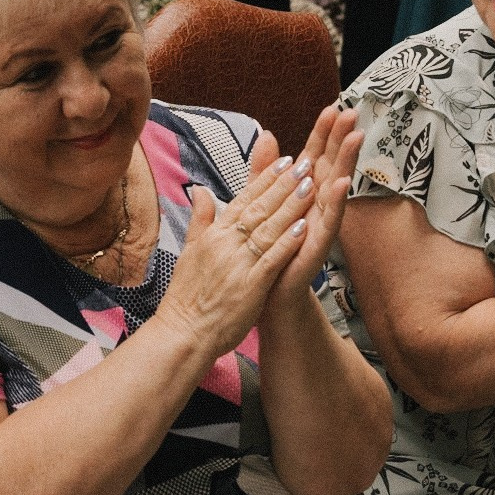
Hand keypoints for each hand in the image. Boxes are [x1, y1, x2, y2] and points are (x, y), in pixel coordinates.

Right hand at [155, 146, 321, 361]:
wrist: (183, 333)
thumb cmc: (188, 297)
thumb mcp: (190, 251)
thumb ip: (200, 219)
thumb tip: (202, 191)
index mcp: (214, 234)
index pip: (244, 199)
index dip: (266, 179)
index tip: (286, 161)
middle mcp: (225, 244)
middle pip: (259, 208)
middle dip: (284, 184)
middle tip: (306, 163)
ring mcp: (237, 264)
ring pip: (268, 229)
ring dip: (290, 206)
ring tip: (310, 186)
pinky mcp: (249, 286)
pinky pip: (271, 260)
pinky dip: (287, 242)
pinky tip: (303, 227)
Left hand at [264, 106, 361, 311]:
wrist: (266, 294)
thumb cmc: (268, 248)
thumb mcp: (261, 201)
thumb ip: (264, 169)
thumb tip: (266, 133)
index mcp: (301, 192)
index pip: (314, 156)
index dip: (322, 133)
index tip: (332, 108)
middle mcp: (315, 205)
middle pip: (330, 165)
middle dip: (341, 139)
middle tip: (353, 112)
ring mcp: (319, 224)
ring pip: (335, 188)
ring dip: (346, 163)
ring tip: (356, 138)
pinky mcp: (316, 245)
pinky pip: (328, 221)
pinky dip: (336, 202)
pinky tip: (342, 184)